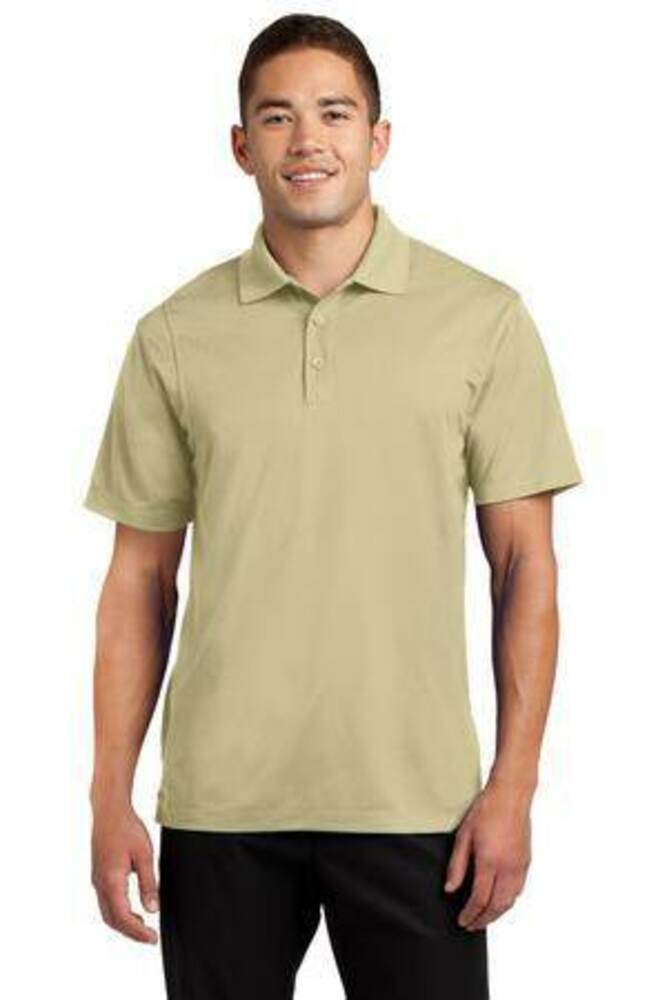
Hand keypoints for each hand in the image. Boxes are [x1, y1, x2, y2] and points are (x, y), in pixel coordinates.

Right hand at [91, 804, 159, 943]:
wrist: (109, 811)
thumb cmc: (127, 828)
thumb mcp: (144, 855)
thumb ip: (148, 883)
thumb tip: (152, 909)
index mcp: (111, 881)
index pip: (123, 917)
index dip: (138, 932)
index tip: (153, 938)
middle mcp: (100, 884)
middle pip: (112, 920)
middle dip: (130, 932)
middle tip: (150, 937)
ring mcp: (97, 880)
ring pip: (107, 912)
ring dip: (123, 923)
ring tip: (143, 926)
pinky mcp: (99, 875)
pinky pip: (106, 901)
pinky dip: (118, 912)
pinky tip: (132, 909)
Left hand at [443, 779, 531, 931]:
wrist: (511, 795)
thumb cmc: (486, 810)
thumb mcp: (463, 835)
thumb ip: (457, 865)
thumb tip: (450, 889)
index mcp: (489, 861)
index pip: (479, 899)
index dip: (470, 914)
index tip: (462, 920)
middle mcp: (507, 868)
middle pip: (497, 906)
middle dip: (483, 920)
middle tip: (471, 926)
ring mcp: (519, 866)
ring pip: (510, 901)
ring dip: (497, 914)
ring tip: (483, 918)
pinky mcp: (526, 862)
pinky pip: (518, 890)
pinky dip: (508, 902)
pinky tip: (499, 902)